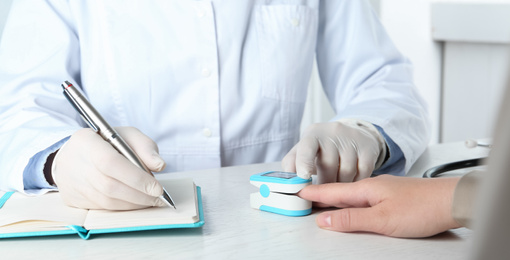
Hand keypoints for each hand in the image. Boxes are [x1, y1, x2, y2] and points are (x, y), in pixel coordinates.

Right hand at [51, 127, 166, 209]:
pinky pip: (102, 208)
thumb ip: (145, 146)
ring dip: (133, 204)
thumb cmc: (105, 143)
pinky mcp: (72, 199)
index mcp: (86, 141)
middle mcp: (74, 162)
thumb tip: (159, 165)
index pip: (110, 162)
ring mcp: (71, 183)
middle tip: (159, 198)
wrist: (74, 154)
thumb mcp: (126, 135)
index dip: (135, 178)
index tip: (157, 188)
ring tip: (151, 201)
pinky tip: (136, 203)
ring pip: (106, 201)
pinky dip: (122, 208)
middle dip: (139, 195)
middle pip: (109, 185)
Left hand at [282, 119, 385, 182]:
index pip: (307, 147)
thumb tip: (287, 183)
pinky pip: (363, 173)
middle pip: (328, 165)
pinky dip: (356, 183)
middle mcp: (333, 133)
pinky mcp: (368, 148)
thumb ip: (291, 164)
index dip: (304, 163)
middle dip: (324, 184)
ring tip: (337, 188)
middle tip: (322, 195)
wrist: (350, 134)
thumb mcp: (303, 150)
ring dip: (341, 186)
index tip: (304, 177)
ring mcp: (352, 139)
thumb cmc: (321, 148)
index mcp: (313, 134)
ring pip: (346, 172)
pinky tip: (351, 183)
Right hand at [298, 175, 461, 237]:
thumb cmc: (422, 207)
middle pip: (339, 192)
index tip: (296, 192)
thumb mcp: (382, 219)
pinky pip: (363, 198)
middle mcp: (372, 186)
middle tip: (302, 197)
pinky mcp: (392, 196)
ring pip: (352, 194)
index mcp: (366, 189)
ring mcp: (383, 190)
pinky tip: (352, 205)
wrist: (453, 200)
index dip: (312, 194)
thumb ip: (351, 219)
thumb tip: (324, 221)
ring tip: (321, 202)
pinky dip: (351, 201)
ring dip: (334, 198)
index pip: (331, 191)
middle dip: (319, 195)